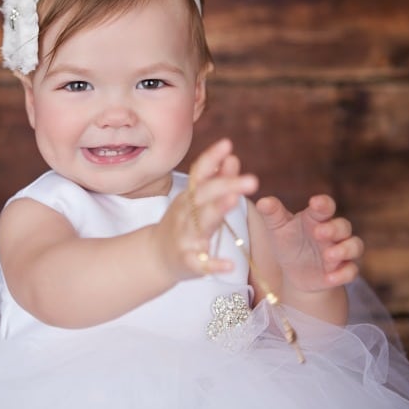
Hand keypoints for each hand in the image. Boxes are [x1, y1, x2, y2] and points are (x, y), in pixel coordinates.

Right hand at [152, 138, 257, 279]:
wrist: (155, 256)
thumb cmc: (182, 223)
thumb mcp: (196, 200)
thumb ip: (216, 179)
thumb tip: (232, 156)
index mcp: (190, 196)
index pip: (199, 173)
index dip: (211, 158)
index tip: (227, 143)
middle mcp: (185, 213)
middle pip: (204, 196)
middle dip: (226, 185)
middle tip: (252, 180)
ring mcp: (185, 237)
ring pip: (200, 224)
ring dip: (216, 211)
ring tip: (234, 201)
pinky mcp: (187, 261)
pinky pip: (200, 263)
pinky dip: (213, 265)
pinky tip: (229, 265)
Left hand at [255, 195, 362, 292]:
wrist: (295, 273)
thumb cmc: (288, 243)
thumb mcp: (277, 228)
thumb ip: (272, 214)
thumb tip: (263, 202)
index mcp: (316, 218)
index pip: (325, 206)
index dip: (323, 203)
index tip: (315, 202)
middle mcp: (333, 233)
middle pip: (343, 226)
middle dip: (334, 229)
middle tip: (319, 232)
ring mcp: (341, 251)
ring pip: (354, 246)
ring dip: (344, 250)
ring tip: (329, 255)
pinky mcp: (343, 271)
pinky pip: (351, 271)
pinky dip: (343, 274)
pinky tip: (329, 278)